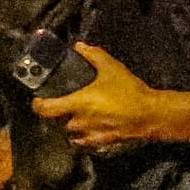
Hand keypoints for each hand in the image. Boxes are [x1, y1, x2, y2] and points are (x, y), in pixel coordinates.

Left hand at [29, 43, 189, 152]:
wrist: (152, 114)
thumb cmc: (129, 91)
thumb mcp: (110, 67)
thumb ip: (92, 54)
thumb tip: (79, 46)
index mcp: (77, 104)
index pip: (45, 110)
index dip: (37, 105)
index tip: (38, 99)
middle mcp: (80, 122)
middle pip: (56, 123)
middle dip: (55, 116)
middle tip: (59, 105)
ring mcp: (91, 135)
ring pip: (70, 135)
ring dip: (68, 127)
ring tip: (72, 117)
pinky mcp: (103, 143)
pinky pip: (85, 143)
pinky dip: (82, 138)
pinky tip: (87, 129)